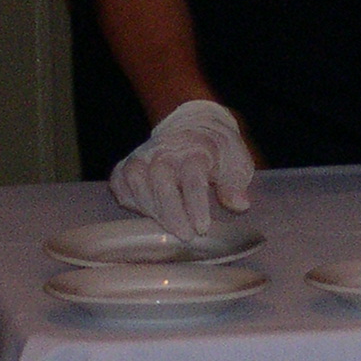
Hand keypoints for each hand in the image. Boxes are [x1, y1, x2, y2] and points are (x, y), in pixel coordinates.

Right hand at [107, 99, 254, 242]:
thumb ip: (236, 185)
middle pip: (161, 181)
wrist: (195, 125)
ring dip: (151, 209)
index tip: (202, 229)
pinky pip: (120, 184)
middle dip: (171, 213)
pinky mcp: (126, 164)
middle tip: (185, 236)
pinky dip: (130, 201)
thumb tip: (240, 206)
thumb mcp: (237, 163)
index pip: (193, 178)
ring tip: (168, 230)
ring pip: (137, 181)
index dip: (196, 206)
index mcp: (196, 149)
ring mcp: (143, 156)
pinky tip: (147, 215)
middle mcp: (165, 150)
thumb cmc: (218, 151)